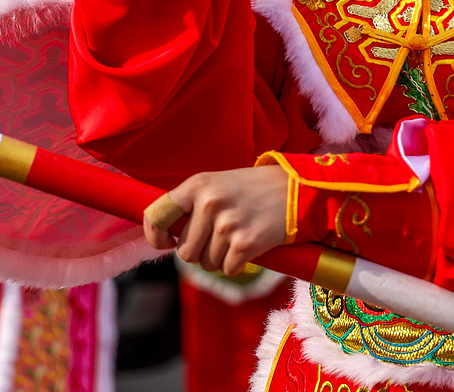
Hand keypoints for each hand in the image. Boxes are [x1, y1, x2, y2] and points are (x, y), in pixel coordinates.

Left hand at [144, 164, 289, 274]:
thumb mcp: (218, 184)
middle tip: (220, 237)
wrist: (297, 189)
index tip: (166, 242)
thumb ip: (192, 204)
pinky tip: (250, 245)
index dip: (156, 235)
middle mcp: (209, 202)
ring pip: (207, 264)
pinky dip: (237, 264)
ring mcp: (227, 224)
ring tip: (238, 237)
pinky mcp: (245, 243)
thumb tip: (168, 236)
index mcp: (197, 184)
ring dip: (221, 258)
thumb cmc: (253, 189)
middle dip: (200, 252)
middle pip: (185, 251)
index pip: (157, 214)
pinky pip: (228, 269)